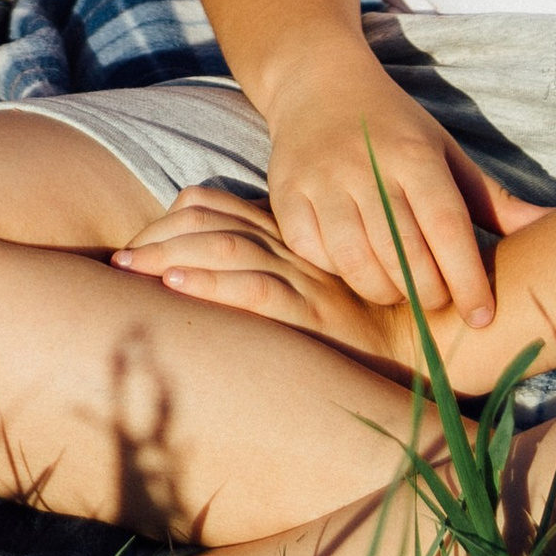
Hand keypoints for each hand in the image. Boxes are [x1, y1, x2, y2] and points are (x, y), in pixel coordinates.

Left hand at [115, 186, 493, 383]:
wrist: (441, 346)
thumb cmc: (377, 327)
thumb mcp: (318, 292)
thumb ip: (274, 275)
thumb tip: (207, 278)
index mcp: (292, 240)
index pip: (218, 209)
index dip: (172, 219)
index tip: (136, 242)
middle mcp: (295, 253)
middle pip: (211, 228)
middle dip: (157, 240)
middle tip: (114, 260)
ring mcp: (307, 281)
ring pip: (227, 253)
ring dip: (169, 259)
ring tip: (127, 270)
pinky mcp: (317, 315)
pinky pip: (257, 292)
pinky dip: (211, 287)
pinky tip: (174, 288)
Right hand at [265, 64, 545, 323]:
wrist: (318, 83)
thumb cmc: (394, 127)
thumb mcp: (446, 152)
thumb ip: (493, 199)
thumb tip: (551, 227)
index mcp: (413, 155)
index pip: (446, 227)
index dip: (467, 279)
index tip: (483, 316)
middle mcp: (365, 166)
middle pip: (403, 253)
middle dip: (429, 294)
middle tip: (439, 306)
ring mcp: (321, 181)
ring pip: (356, 261)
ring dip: (384, 291)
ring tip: (400, 292)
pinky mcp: (286, 194)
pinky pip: (313, 253)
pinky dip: (337, 273)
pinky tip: (356, 269)